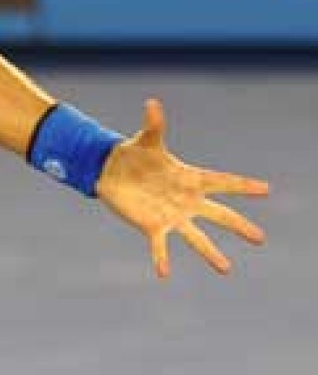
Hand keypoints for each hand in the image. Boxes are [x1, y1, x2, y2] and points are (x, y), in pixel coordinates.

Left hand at [97, 98, 268, 278]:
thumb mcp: (146, 140)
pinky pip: (160, 245)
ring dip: (210, 253)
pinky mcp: (152, 225)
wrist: (110, 170)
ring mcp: (171, 215)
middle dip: (239, 226)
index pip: (221, 181)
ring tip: (225, 269)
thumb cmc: (134, 153)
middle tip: (260, 238)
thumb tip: (152, 102)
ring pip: (196, 237)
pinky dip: (161, 259)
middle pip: (218, 214)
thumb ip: (154, 124)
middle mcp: (185, 200)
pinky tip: (163, 274)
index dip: (242, 185)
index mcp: (189, 178)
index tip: (265, 189)